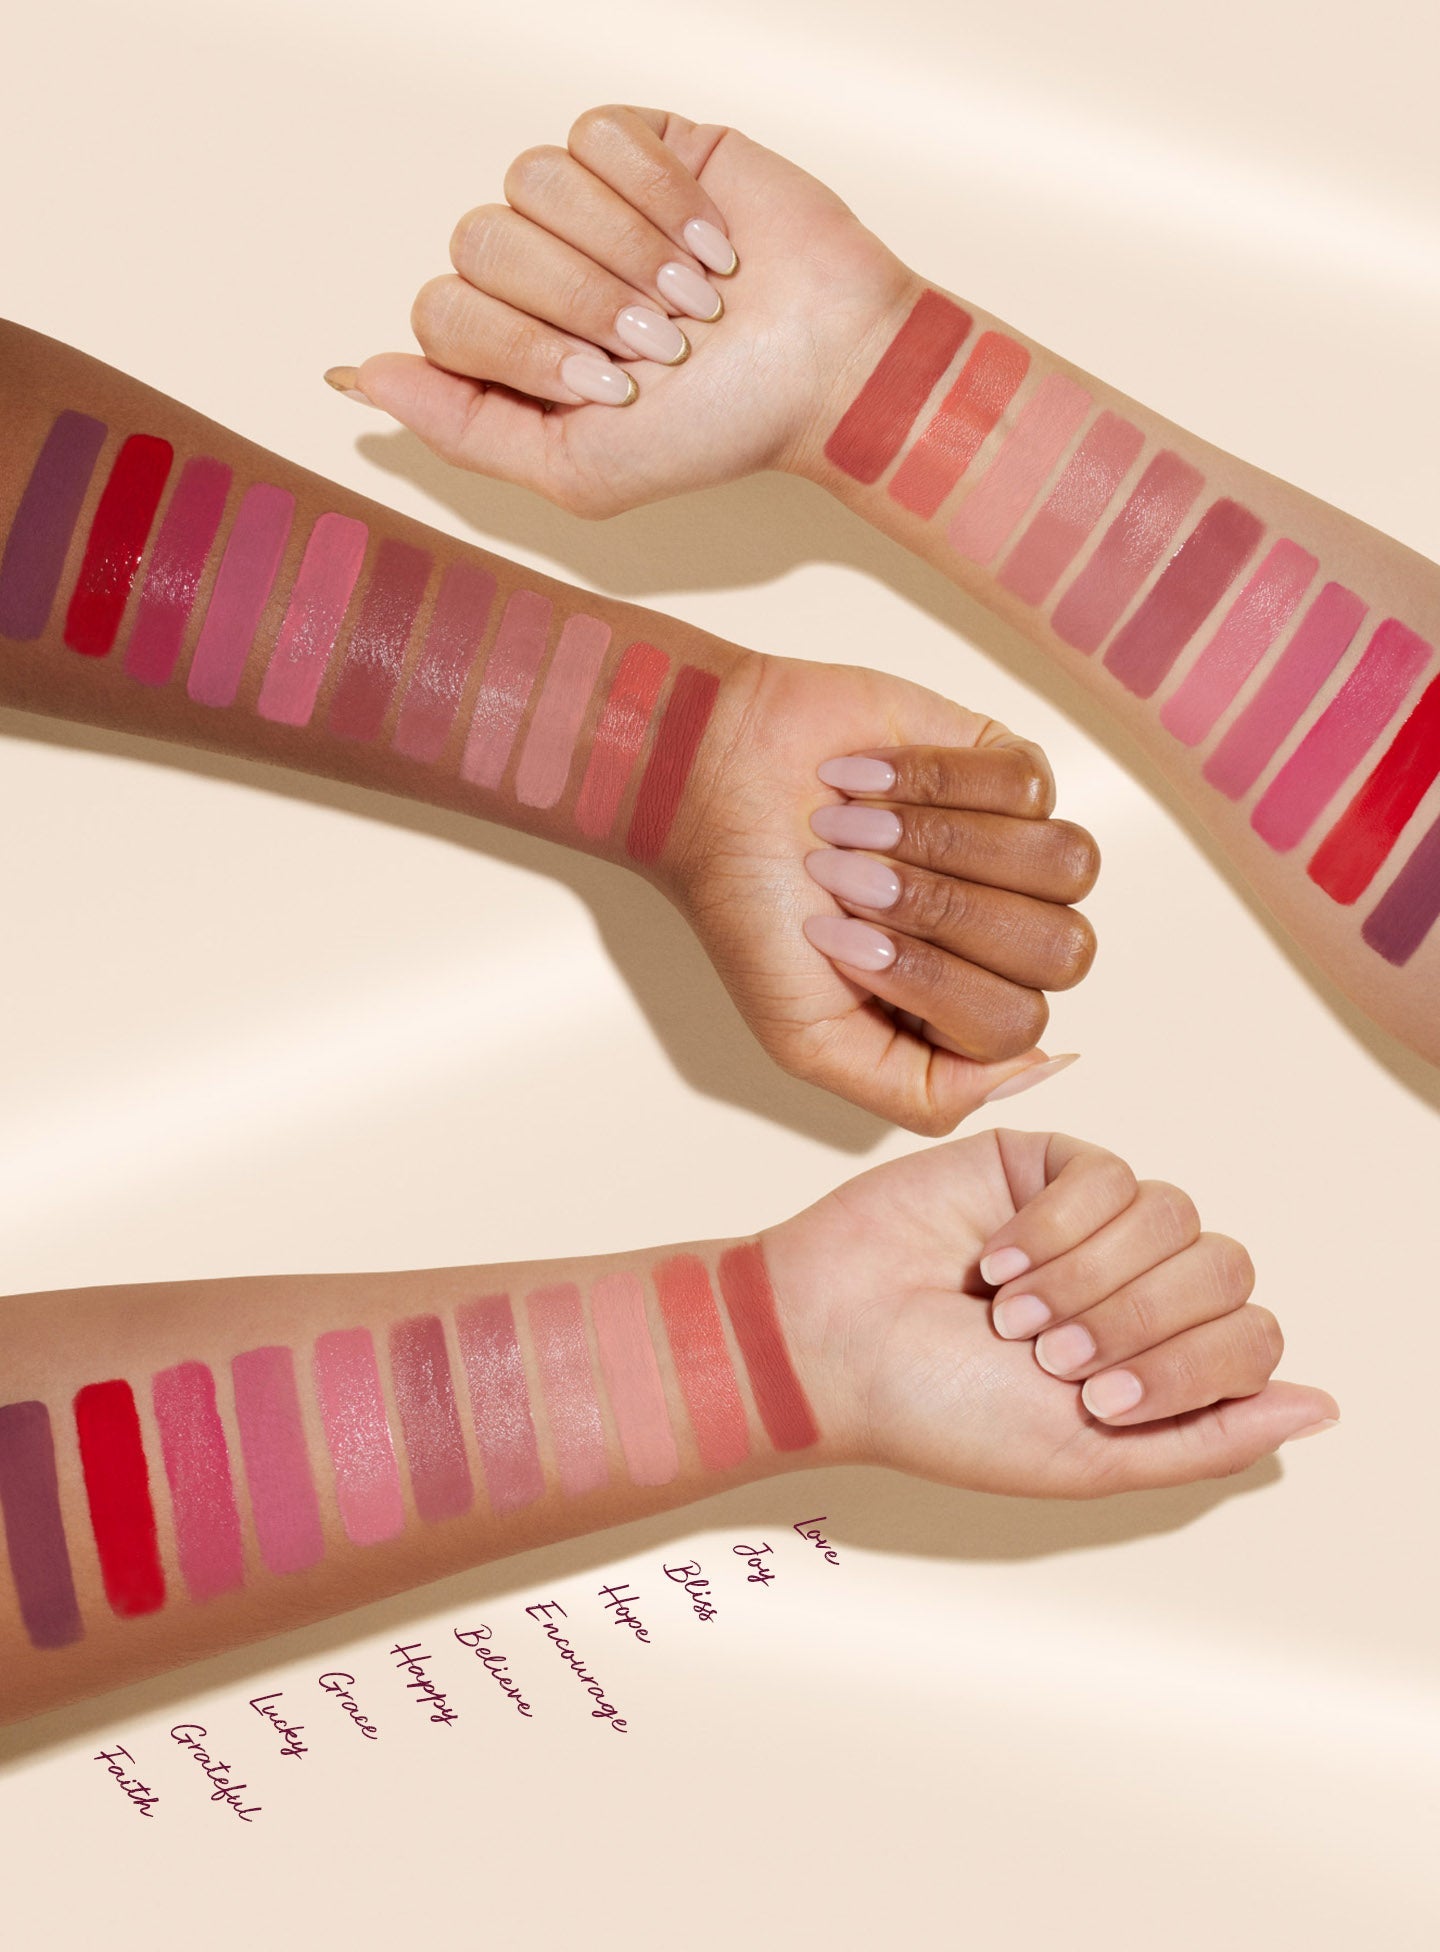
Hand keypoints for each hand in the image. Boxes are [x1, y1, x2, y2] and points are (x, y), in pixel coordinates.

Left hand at [331, 105, 909, 513]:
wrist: (830, 367)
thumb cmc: (718, 429)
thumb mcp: (579, 470)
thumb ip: (462, 430)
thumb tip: (355, 374)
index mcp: (509, 348)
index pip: (441, 311)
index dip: (520, 344)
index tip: (611, 386)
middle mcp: (533, 270)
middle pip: (479, 239)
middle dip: (577, 299)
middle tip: (662, 344)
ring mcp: (584, 204)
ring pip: (530, 176)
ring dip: (622, 248)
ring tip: (694, 297)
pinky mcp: (642, 145)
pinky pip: (596, 134)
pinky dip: (657, 196)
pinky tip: (711, 242)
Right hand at [674, 651, 1096, 1132]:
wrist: (710, 785)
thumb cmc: (753, 911)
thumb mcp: (810, 1039)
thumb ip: (924, 1093)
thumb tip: (1043, 1065)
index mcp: (967, 1010)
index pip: (1017, 1023)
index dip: (929, 979)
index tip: (835, 942)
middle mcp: (1006, 937)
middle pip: (1062, 950)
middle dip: (942, 910)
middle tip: (847, 879)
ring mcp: (1017, 850)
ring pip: (1066, 867)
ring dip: (945, 842)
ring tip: (856, 826)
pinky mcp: (1008, 768)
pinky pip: (1032, 788)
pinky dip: (935, 781)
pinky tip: (868, 780)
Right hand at [769, 1130, 1337, 1494]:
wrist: (832, 1343)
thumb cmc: (941, 1413)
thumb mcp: (1089, 1458)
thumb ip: (1209, 1436)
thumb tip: (1322, 1407)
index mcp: (1160, 1360)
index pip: (1253, 1337)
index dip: (1189, 1364)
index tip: (1094, 1397)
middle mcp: (1139, 1287)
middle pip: (1226, 1270)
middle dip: (1136, 1319)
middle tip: (1047, 1355)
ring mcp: (1095, 1222)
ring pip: (1176, 1216)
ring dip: (1089, 1275)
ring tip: (1012, 1312)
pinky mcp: (1045, 1166)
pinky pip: (1110, 1175)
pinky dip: (1054, 1228)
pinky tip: (994, 1260)